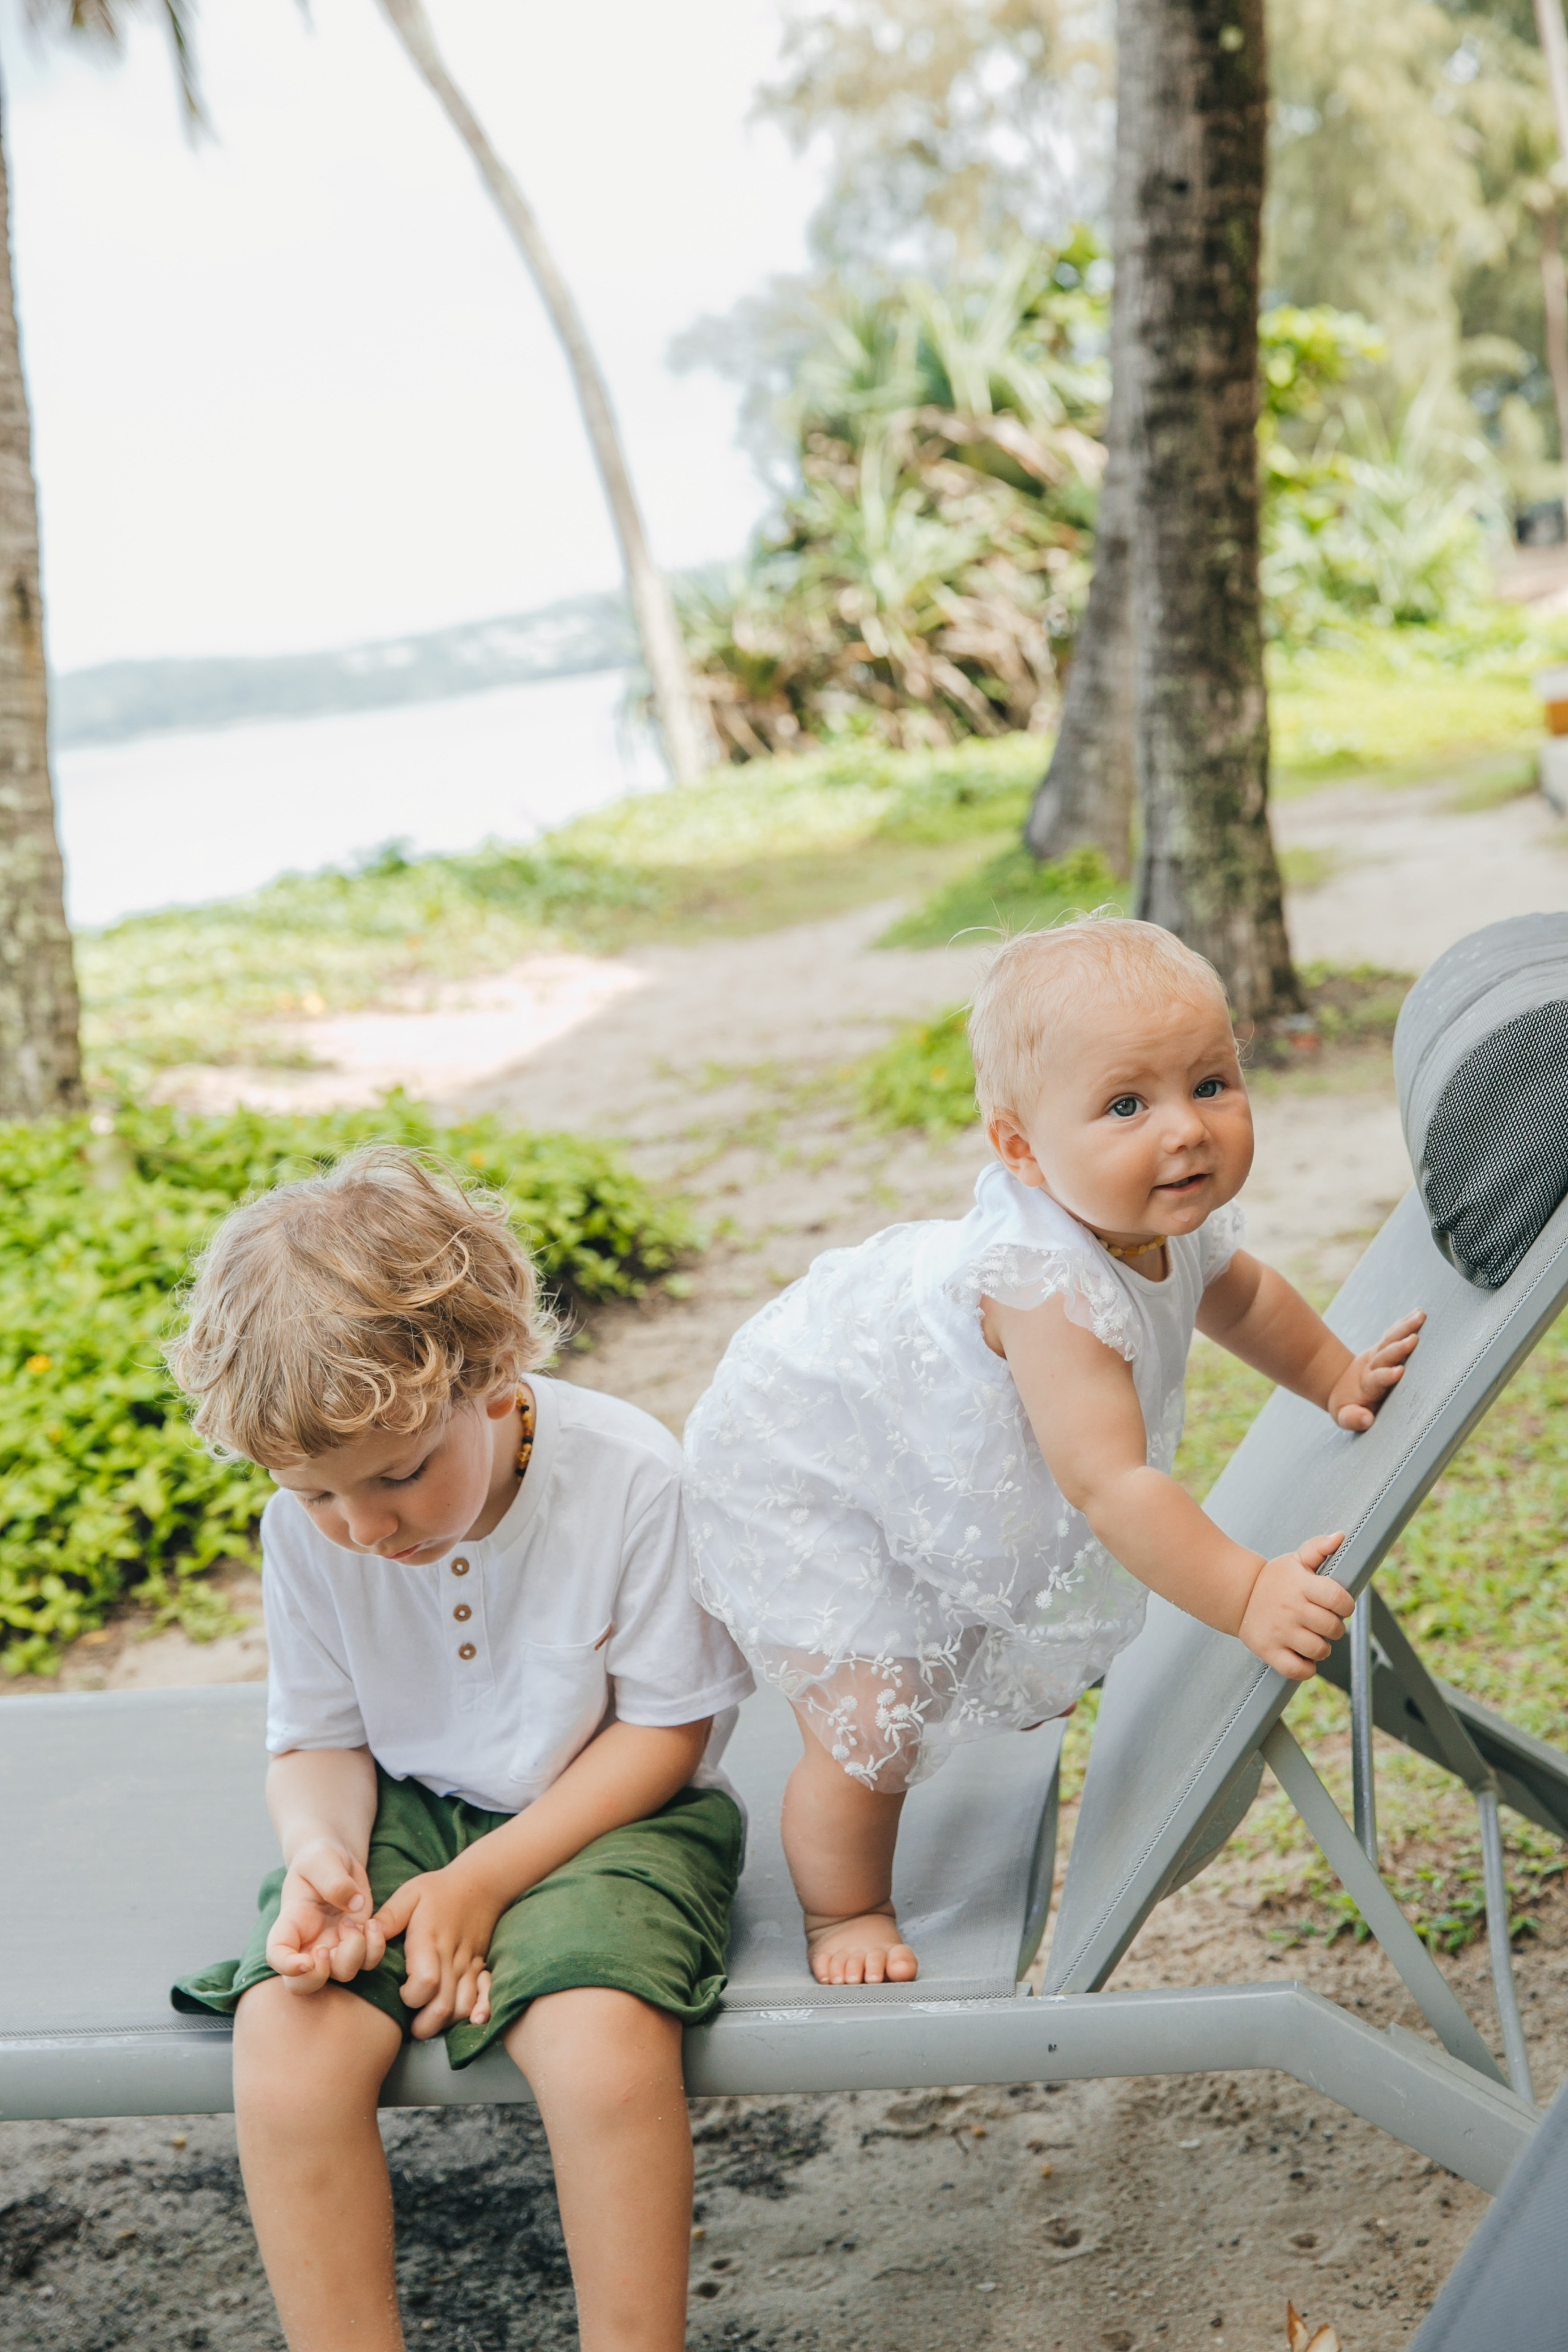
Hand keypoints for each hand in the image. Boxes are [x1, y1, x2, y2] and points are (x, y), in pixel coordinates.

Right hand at [265, 1836, 386, 1995]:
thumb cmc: (320, 1858)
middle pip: (303, 1985)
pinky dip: (376, 1949)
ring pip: (342, 1974)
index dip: (288, 1967)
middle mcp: (309, 1943)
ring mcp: (334, 1946)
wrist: (337, 1859)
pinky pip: (369, 1962)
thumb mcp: (322, 1859)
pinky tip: (374, 1924)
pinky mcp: (358, 1942)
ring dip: (355, 1954)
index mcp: (290, 1924)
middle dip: (318, 1977)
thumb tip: (354, 1904)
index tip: (307, 1961)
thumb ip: (333, 1880)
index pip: (277, 1956)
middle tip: (327, 1949)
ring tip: (356, 1921)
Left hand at [372, 1864, 501, 2038]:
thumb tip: (361, 1935)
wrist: (481, 1884)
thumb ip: (388, 1917)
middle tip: (411, 2021)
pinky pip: (484, 1998)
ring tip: (429, 2017)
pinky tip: (468, 2019)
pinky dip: (477, 2013)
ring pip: (463, 2009)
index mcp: (431, 1941)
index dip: (410, 1997)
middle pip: (443, 2007)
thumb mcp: (410, 1895)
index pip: (426, 1983)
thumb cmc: (438, 1891)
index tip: (400, 1991)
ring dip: (445, 2022)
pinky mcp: (481, 1969)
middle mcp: (453, 1958)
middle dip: (423, 2025)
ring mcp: (470, 1965)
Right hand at [1238, 1531, 1353, 1680]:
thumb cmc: (1273, 1581)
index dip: (1346, 1606)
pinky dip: (1306, 1667)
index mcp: (1301, 1586)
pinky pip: (1298, 1670)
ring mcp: (1279, 1631)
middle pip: (1333, 1628)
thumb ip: (1318, 1548)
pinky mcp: (1269, 1651)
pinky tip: (1302, 1655)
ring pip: (1319, 1650)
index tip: (1339, 1606)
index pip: (1339, 1599)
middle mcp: (1291, 1609)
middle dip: (1334, 1628)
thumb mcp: (1294, 1561)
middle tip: (1324, 1623)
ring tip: (1313, 1638)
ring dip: (1322, 1648)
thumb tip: (1340, 1536)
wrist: (1237, 1596)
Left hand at [1327, 1310, 1424, 1431]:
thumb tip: (1366, 1419)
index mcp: (1367, 1386)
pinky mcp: (1383, 1349)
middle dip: (1398, 1349)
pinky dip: (1404, 1324)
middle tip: (1412, 1340)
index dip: (1386, 1376)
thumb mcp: (1345, 1417)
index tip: (1398, 1372)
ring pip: (1390, 1340)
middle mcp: (1372, 1367)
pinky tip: (1418, 1314)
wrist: (1340, 1387)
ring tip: (1420, 1317)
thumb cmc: (1349, 1408)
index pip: (1376, 1379)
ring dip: (1404, 1328)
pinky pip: (1393, 1335)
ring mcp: (1378, 1356)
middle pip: (1384, 1356)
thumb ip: (1353, 1419)